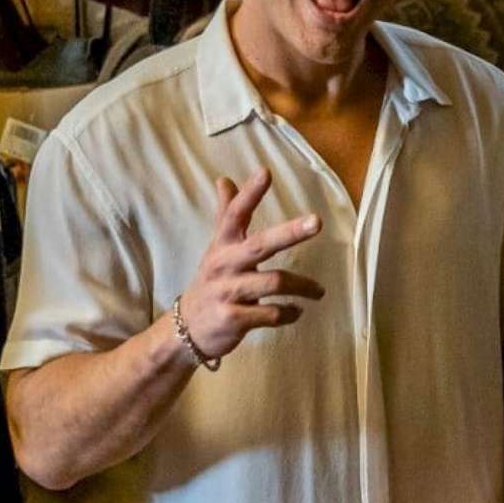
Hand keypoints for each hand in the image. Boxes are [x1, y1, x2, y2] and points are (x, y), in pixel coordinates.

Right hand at [177, 170, 324, 360]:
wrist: (184, 330)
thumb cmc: (212, 281)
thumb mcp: (217, 247)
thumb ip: (225, 214)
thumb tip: (224, 179)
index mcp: (223, 245)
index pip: (234, 214)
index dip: (249, 194)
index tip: (266, 172)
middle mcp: (224, 265)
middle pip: (260, 244)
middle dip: (289, 232)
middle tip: (317, 222)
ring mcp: (227, 292)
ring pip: (273, 282)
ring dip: (301, 286)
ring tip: (319, 292)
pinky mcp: (232, 319)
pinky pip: (270, 314)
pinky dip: (288, 313)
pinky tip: (296, 312)